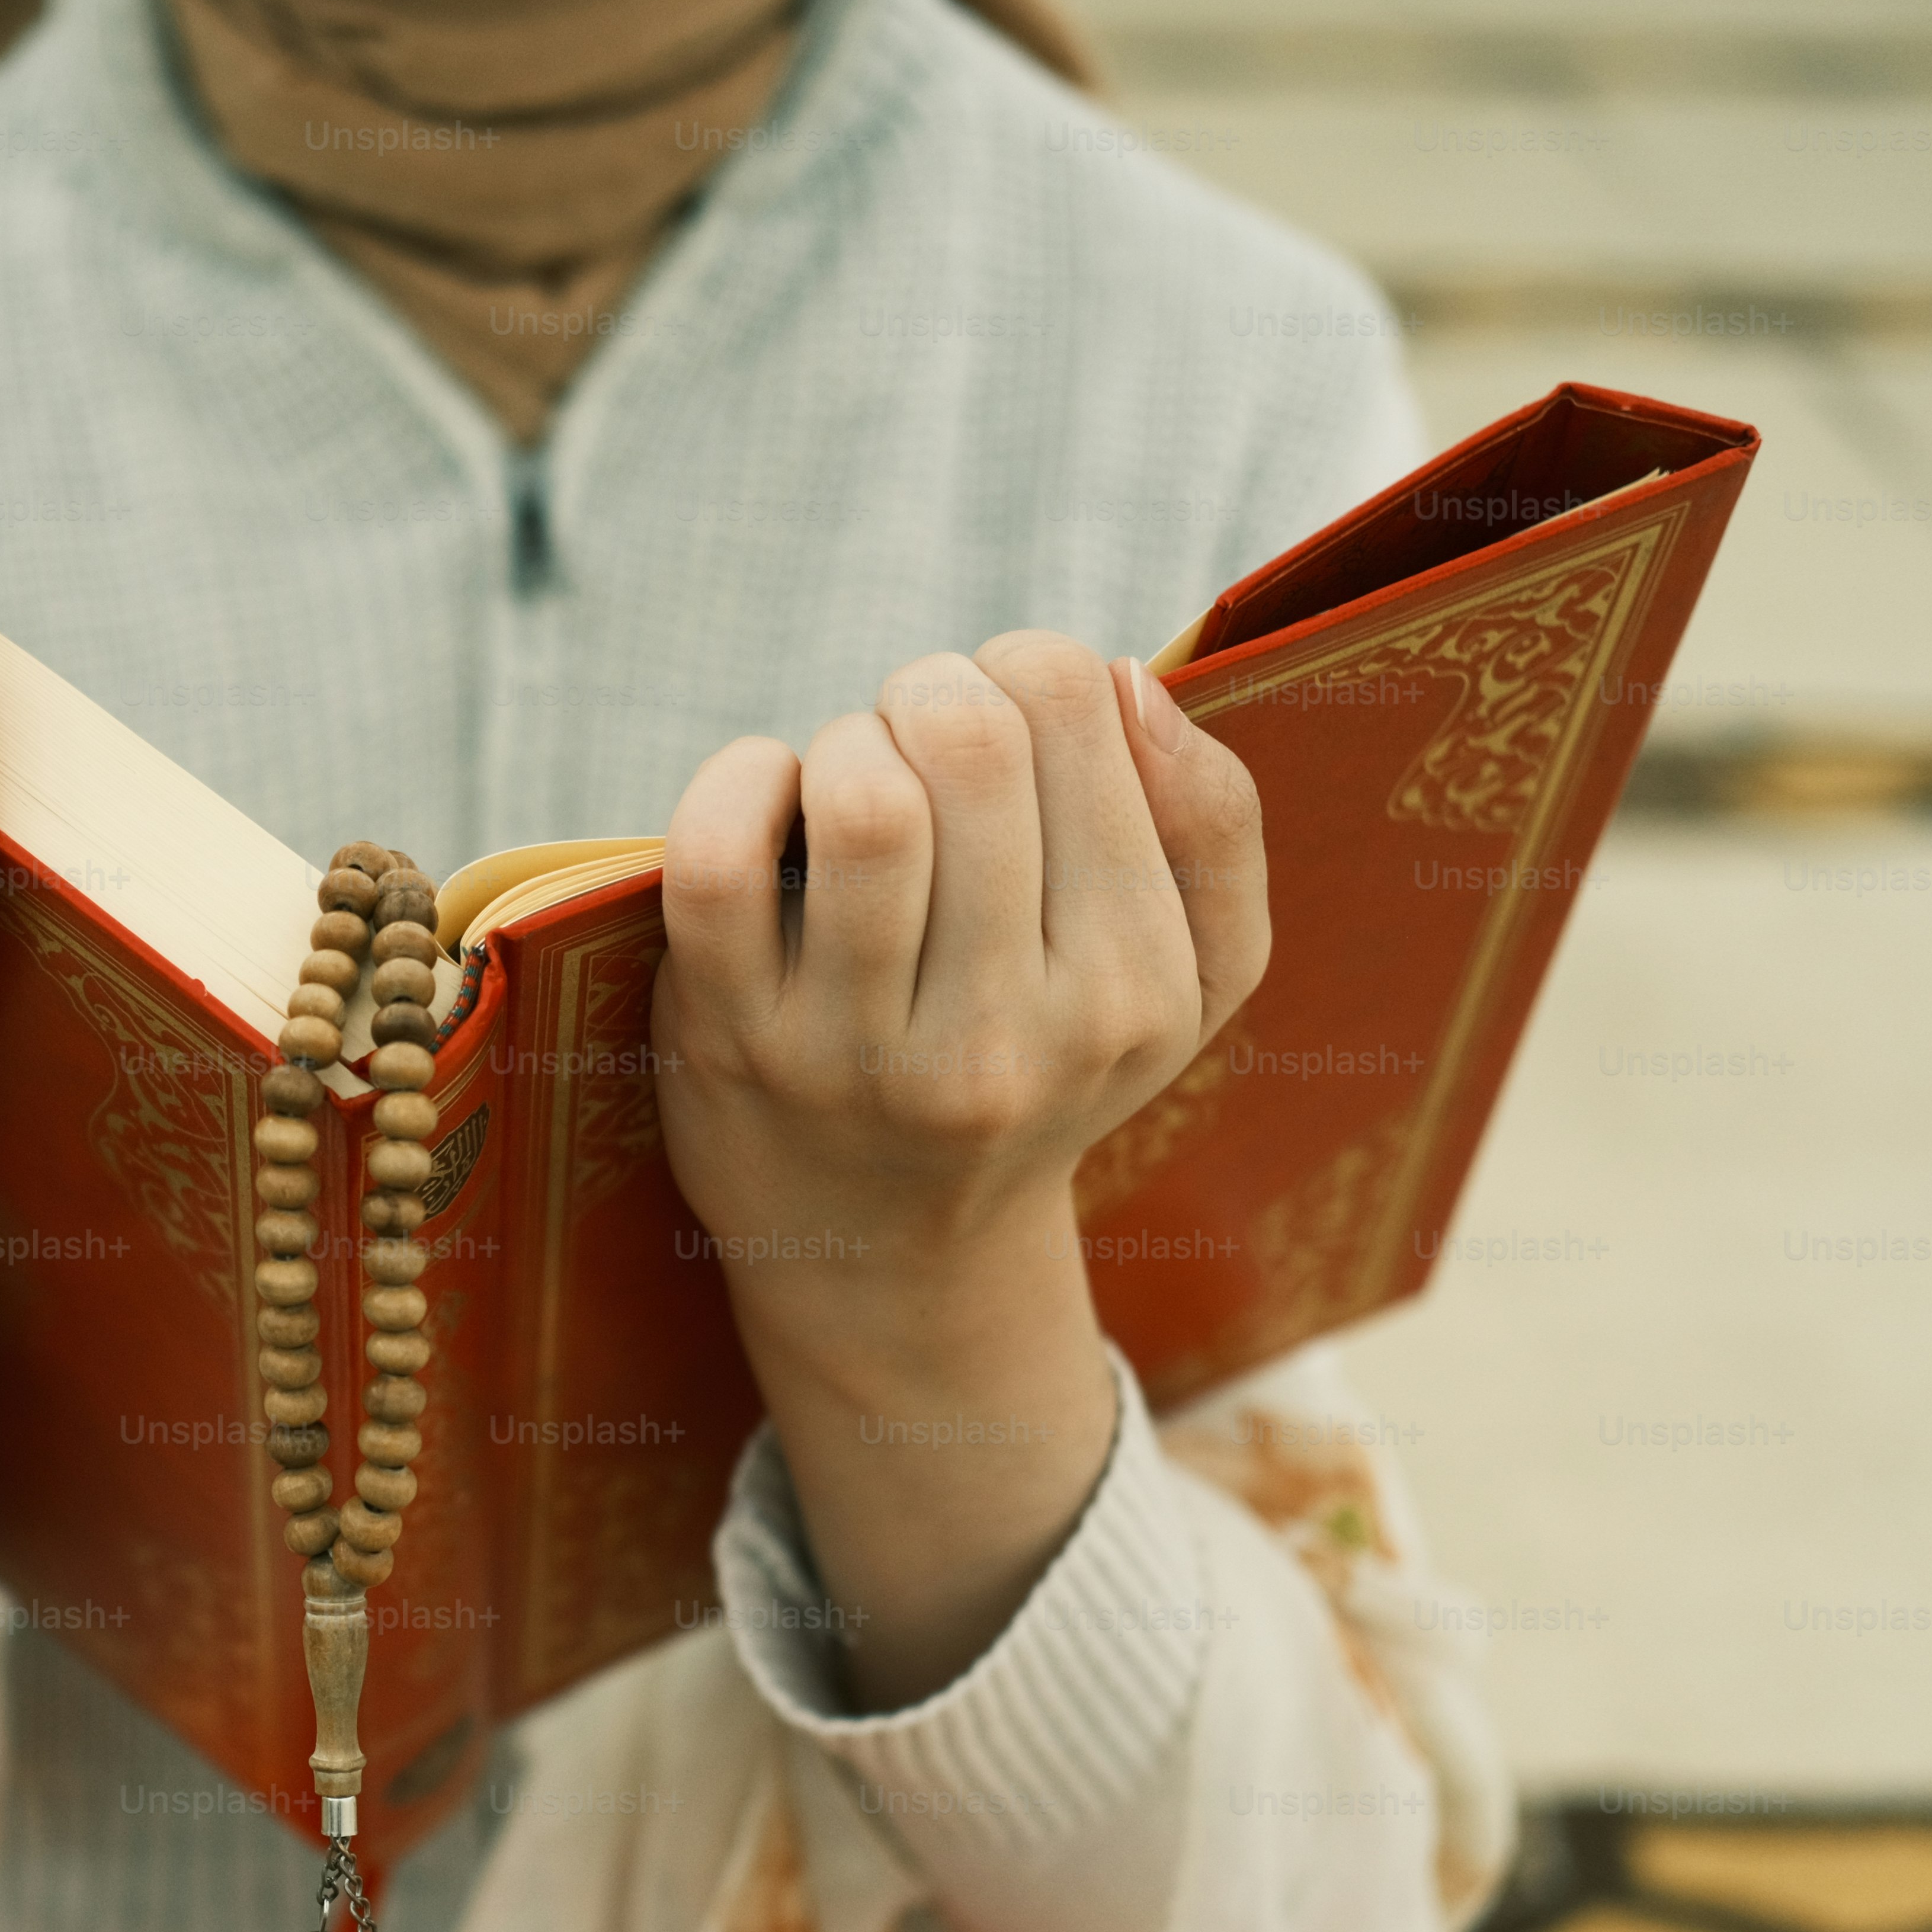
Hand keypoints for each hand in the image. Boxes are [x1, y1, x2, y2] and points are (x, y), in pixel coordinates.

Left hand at [652, 634, 1269, 1705]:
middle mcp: (1006, 1035)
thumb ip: (1212, 822)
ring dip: (844, 743)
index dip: (1029, 674)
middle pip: (968, 737)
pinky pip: (719, 855)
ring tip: (851, 788)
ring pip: (859, 796)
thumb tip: (1123, 681)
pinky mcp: (733, 1040)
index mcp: (1133, 991)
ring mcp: (859, 1049)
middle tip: (920, 747)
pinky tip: (769, 806)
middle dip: (930, 693)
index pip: (1079, 705)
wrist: (894, 1257)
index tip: (1014, 736)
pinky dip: (736, 785)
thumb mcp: (1190, 982)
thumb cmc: (1045, 1068)